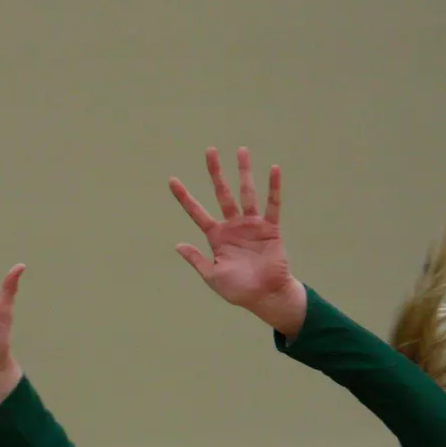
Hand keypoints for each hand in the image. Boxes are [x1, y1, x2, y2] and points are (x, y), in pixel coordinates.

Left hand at [170, 147, 305, 333]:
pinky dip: (274, 188)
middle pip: (222, 193)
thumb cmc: (237, 289)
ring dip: (244, 172)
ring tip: (241, 150)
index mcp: (215, 236)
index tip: (172, 180)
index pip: (196, 212)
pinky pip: (272, 204)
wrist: (264, 296)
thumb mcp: (211, 275)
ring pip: (246, 193)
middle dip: (215, 173)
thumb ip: (196, 259)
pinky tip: (273, 169)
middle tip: (209, 151)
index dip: (184, 197)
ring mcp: (251, 224)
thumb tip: (177, 245)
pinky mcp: (270, 228)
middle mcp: (232, 225)